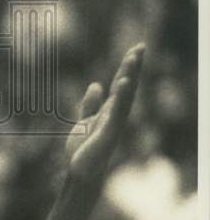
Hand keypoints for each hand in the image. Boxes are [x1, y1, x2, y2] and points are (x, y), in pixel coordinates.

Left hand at [64, 44, 144, 186]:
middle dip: (133, 67)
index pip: (122, 84)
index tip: (136, 48)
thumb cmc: (84, 150)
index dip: (128, 67)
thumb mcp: (85, 120)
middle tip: (140, 46)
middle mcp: (116, 115)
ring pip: (125, 97)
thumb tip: (96, 84)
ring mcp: (114, 124)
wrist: (80, 173)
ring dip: (129, 76)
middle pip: (127, 86)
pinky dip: (119, 98)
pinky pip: (115, 112)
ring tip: (133, 58)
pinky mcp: (108, 134)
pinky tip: (122, 83)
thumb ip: (91, 104)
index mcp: (110, 110)